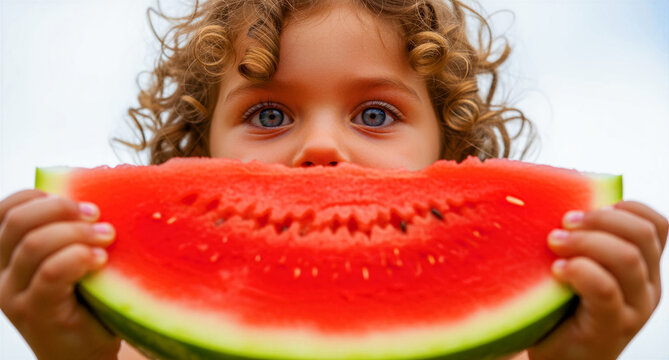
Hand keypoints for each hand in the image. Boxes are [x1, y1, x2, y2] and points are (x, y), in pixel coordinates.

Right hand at [0, 190, 120, 359]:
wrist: (85, 355)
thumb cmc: (84, 304)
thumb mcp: (69, 262)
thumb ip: (68, 234)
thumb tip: (94, 197)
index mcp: (6, 256)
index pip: (5, 210)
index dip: (38, 196)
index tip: (76, 201)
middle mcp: (1, 274)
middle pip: (17, 222)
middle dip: (61, 209)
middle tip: (97, 216)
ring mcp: (14, 296)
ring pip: (34, 245)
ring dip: (77, 233)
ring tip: (107, 235)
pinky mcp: (36, 312)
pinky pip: (52, 273)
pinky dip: (79, 257)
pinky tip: (101, 259)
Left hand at [528, 201, 666, 359]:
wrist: (557, 359)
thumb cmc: (562, 309)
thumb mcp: (580, 269)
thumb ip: (583, 241)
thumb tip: (558, 196)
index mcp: (644, 269)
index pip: (657, 225)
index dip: (626, 207)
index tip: (588, 207)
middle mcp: (647, 288)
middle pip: (642, 235)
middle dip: (600, 219)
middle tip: (563, 223)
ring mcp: (634, 310)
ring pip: (627, 258)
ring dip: (586, 242)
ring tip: (554, 243)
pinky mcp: (612, 328)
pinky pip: (604, 289)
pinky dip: (579, 271)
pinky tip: (556, 270)